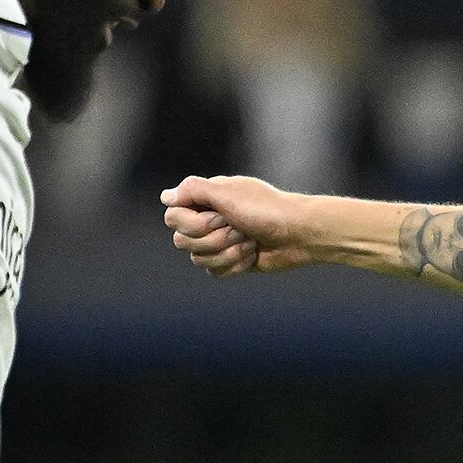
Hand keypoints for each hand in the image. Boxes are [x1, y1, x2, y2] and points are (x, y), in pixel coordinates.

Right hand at [161, 174, 318, 275]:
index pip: (172, 217)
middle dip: (214, 239)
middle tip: (240, 228)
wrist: (298, 234)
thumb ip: (194, 190)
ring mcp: (217, 242)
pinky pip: (214, 272)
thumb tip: (165, 197)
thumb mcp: (228, 193)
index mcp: (205, 200)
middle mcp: (207, 220)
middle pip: (181, 241)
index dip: (194, 223)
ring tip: (249, 241)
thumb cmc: (266, 210)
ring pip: (197, 259)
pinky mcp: (228, 262)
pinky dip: (235, 264)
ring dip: (228, 252)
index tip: (220, 216)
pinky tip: (252, 255)